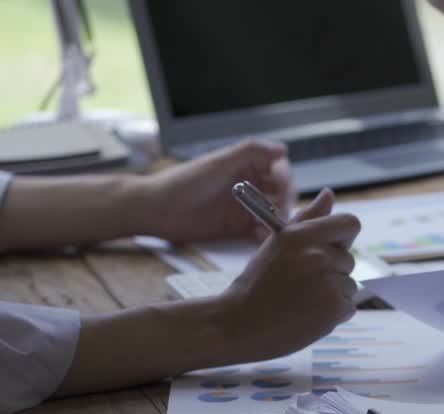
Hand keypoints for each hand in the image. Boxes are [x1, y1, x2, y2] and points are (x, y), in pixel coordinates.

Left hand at [139, 139, 293, 243]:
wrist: (157, 210)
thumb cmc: (184, 182)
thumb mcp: (219, 162)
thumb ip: (251, 152)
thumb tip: (283, 148)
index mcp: (245, 164)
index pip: (278, 168)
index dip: (285, 178)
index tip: (283, 188)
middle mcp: (249, 184)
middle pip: (281, 192)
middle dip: (285, 201)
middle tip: (280, 211)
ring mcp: (245, 206)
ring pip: (274, 212)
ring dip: (278, 219)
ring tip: (273, 225)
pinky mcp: (238, 227)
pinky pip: (261, 230)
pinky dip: (266, 234)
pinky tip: (261, 236)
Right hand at [215, 189, 359, 359]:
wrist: (238, 325)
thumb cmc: (257, 284)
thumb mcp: (277, 244)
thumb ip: (308, 219)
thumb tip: (329, 194)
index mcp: (302, 235)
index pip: (350, 224)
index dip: (343, 237)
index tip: (332, 248)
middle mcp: (317, 255)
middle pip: (349, 259)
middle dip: (332, 271)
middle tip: (301, 283)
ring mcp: (328, 283)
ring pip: (349, 285)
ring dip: (332, 294)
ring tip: (301, 300)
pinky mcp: (334, 309)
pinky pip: (349, 307)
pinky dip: (333, 314)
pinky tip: (308, 315)